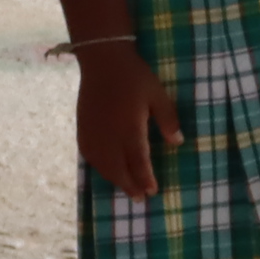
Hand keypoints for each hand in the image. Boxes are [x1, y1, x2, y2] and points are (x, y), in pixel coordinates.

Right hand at [74, 41, 183, 197]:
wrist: (102, 60)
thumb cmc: (134, 76)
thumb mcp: (157, 94)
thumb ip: (168, 119)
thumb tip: (177, 142)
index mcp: (129, 129)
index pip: (138, 162)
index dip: (145, 179)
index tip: (152, 191)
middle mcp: (109, 136)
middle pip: (118, 170)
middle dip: (130, 186)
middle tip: (139, 198)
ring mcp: (93, 133)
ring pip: (103, 165)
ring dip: (114, 179)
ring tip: (125, 187)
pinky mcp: (82, 128)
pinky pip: (88, 155)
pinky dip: (98, 167)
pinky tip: (104, 170)